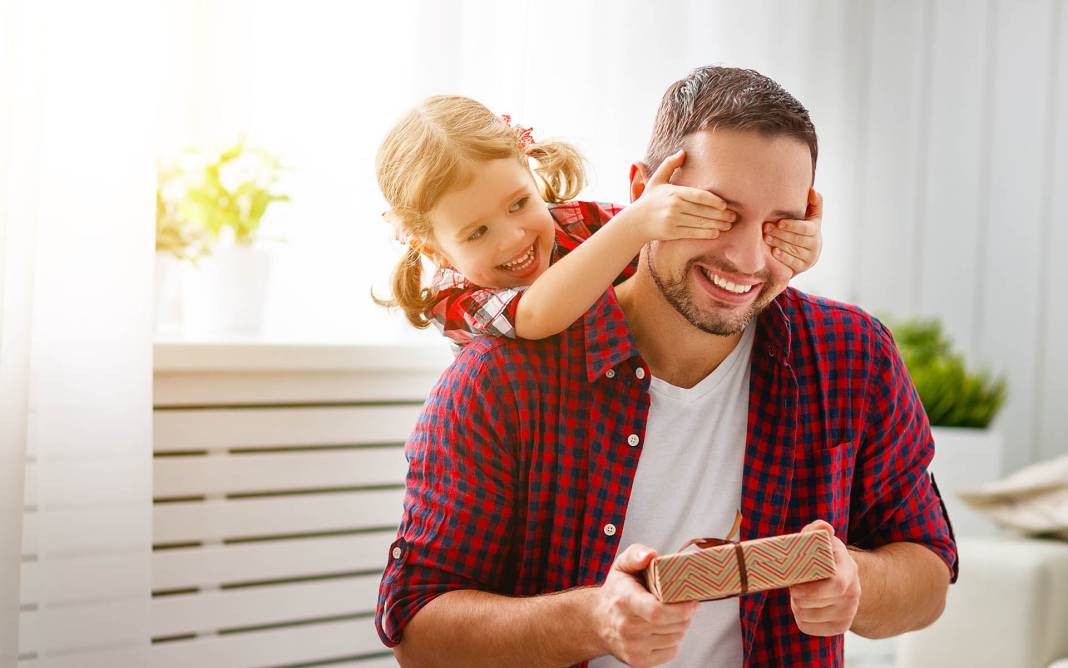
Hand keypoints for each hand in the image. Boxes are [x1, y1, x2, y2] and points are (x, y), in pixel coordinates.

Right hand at [590, 543, 698, 666]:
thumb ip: (637, 554)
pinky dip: (673, 640)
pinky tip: (663, 629)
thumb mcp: (622, 565)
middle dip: (686, 614)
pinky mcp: (638, 661)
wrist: (596, 621)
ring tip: (671, 614)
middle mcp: (626, 627)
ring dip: (681, 626)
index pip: (657, 611)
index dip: (681, 608)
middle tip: (685, 603)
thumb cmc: (616, 591)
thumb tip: (651, 554)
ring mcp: (632, 647)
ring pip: (676, 638)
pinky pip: (671, 652)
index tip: (692, 600)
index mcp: (624, 600)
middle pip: (673, 625)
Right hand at [625, 149, 735, 242]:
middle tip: (734, 216)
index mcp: (674, 192)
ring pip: (700, 223)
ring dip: (717, 224)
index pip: (698, 196)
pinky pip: (693, 233)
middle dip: (720, 214)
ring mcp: (673, 220)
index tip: (725, 204)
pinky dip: (706, 233)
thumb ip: (669, 165)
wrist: (635, 222)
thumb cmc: (649, 200)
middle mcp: (674, 206)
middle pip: (702, 210)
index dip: (714, 201)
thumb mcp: (657, 180)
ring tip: (729, 225)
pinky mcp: (672, 232)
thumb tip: (682, 152)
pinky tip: (716, 232)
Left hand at [764, 188, 822, 275]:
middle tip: (765, 228)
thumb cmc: (805, 229)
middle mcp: (815, 245)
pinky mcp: (802, 268)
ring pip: (793, 250)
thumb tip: (813, 190)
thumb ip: (814, 203)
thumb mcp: (811, 216)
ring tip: (766, 238)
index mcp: (816, 230)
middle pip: (797, 240)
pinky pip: (792, 263)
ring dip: (779, 244)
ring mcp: (809, 258)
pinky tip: (773, 252)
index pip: (806, 229)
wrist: (806, 253)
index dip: (793, 225)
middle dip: (780, 234)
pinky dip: (783, 257)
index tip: (779, 222)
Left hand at [788, 519, 860, 636]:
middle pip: (814, 605)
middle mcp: (853, 595)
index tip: (794, 588)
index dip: (812, 591)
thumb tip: (823, 526)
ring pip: (807, 617)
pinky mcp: (839, 627)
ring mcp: (848, 614)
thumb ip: (818, 531)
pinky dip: (801, 618)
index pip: (836, 585)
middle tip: (794, 585)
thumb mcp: (823, 540)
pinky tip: (806, 606)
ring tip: (801, 594)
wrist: (842, 578)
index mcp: (849, 571)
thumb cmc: (825, 557)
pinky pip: (808, 627)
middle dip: (797, 596)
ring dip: (797, 606)